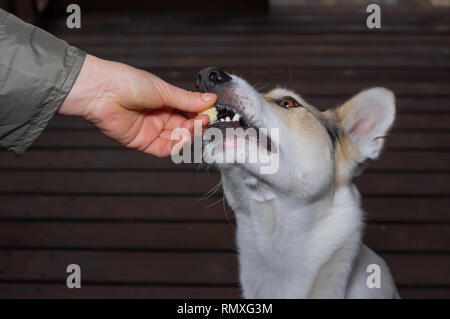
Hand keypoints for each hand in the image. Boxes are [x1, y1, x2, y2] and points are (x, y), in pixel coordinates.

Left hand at [58, 54, 215, 156]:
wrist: (102, 91)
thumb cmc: (127, 82)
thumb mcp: (163, 90)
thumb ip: (187, 99)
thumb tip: (210, 99)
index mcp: (164, 101)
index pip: (188, 110)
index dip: (200, 112)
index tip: (212, 111)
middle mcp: (159, 117)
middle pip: (185, 126)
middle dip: (197, 125)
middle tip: (205, 120)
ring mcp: (151, 130)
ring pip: (177, 139)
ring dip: (189, 134)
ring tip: (195, 125)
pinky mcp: (143, 142)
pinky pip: (164, 148)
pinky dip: (176, 145)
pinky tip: (183, 136)